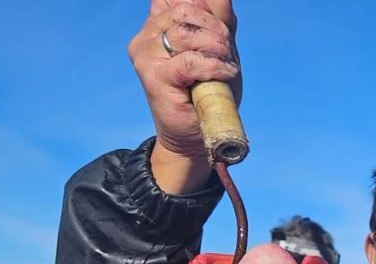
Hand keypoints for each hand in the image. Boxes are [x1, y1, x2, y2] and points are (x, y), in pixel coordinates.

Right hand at [128, 1, 240, 192]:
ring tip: (227, 65)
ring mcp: (147, 53)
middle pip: (187, 7)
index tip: (223, 32)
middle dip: (216, 27)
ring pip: (186, 31)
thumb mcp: (219, 50)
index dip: (208, 8)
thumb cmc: (207, 96)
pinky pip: (189, 61)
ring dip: (216, 46)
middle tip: (228, 51)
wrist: (195, 139)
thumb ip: (219, 20)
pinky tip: (225, 73)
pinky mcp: (153, 75)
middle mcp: (149, 33)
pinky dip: (213, 66)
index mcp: (160, 21)